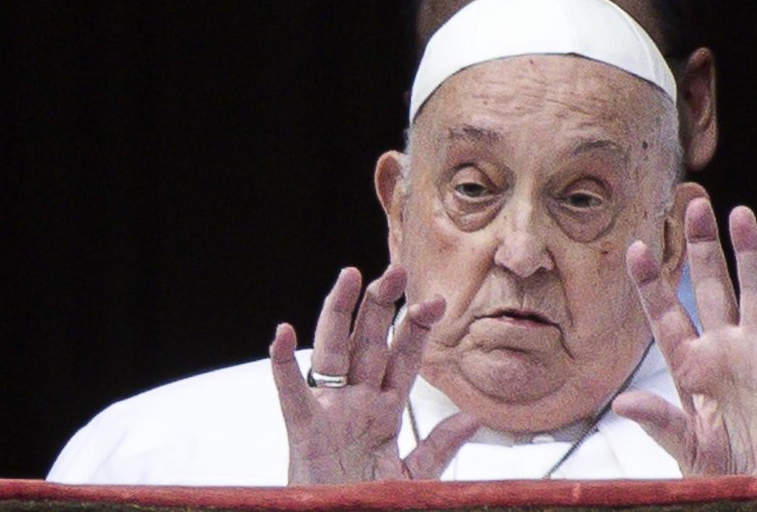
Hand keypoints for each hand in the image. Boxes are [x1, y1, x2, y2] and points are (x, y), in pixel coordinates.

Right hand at [269, 266, 479, 483]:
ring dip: (339, 314)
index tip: (436, 300)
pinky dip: (283, 364)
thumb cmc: (368, 503)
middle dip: (382, 306)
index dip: (417, 329)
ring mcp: (328, 413)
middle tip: (398, 269)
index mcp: (384, 410)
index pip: (403, 359)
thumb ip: (439, 446)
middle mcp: (355, 402)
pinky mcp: (303, 432)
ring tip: (350, 276)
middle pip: (368, 342)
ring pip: (333, 352)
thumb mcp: (412, 477)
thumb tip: (473, 418)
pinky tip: (284, 333)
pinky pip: (291, 394)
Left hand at [613, 198, 756, 475]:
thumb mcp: (685, 447)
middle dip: (702, 247)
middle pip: (711, 287)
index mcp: (691, 366)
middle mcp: (724, 350)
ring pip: (754, 293)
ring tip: (741, 214)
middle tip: (694, 204)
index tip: (635, 248)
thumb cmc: (727, 471)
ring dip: (749, 254)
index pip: (666, 315)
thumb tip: (621, 403)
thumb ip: (658, 421)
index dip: (651, 282)